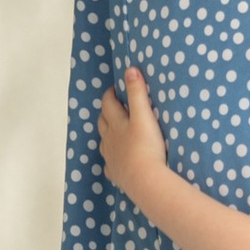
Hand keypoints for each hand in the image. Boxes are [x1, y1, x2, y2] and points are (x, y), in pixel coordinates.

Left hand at [97, 69, 171, 207]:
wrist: (144, 180)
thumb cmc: (146, 146)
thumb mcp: (144, 116)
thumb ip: (137, 93)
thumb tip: (130, 70)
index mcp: (115, 124)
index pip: (108, 104)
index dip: (110, 95)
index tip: (115, 89)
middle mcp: (109, 140)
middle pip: (103, 123)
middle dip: (107, 112)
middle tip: (115, 107)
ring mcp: (111, 158)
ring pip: (104, 143)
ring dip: (108, 135)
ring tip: (115, 132)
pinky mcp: (116, 174)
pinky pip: (110, 165)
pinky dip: (112, 160)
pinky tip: (117, 161)